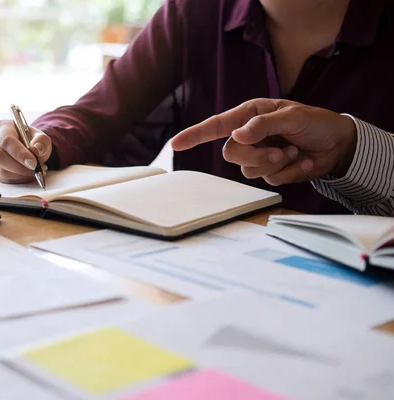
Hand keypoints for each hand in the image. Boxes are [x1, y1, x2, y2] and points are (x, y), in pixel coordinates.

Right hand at [0, 120, 51, 183]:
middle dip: (18, 167)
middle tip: (34, 171)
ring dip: (19, 175)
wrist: (25, 146)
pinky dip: (16, 179)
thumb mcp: (40, 137)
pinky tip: (26, 175)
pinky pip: (1, 178)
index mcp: (1, 127)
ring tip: (33, 172)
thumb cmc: (30, 140)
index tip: (33, 163)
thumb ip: (42, 141)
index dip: (20, 153)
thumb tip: (37, 149)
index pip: (7, 140)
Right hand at [171, 99, 356, 185]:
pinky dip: (287, 172)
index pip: (216, 126)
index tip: (175, 144)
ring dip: (274, 164)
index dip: (195, 135)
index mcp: (250, 115)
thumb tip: (238, 135)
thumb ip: (263, 124)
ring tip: (293, 152)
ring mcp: (259, 155)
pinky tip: (300, 161)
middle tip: (279, 151)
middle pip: (231, 153)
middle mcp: (250, 135)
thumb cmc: (316, 123)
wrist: (339, 145)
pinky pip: (268, 180)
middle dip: (255, 156)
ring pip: (248, 170)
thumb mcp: (292, 116)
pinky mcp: (270, 171)